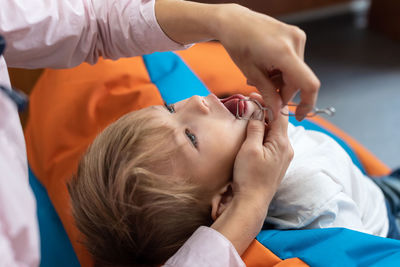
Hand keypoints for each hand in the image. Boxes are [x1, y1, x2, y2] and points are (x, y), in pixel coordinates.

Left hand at [155, 1, 319, 119]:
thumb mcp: (251, 73)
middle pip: (299, 80)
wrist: (233, 21)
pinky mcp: (295, 34)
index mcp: (284, 53)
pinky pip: (294, 61)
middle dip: (283, 91)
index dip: (307, 103)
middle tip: (264, 92)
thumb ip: (267, 94)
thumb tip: (277, 112)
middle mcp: (295, 42)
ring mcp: (297, 36)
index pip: (308, 84)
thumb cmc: (238, 44)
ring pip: (296, 72)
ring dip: (281, 80)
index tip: (299, 115)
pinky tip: (267, 66)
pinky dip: (282, 69)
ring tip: (261, 76)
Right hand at [233, 105, 292, 206]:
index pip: (279, 114)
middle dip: (265, 112)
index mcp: (281, 142)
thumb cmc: (250, 177)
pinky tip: (254, 134)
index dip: (268, 102)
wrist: (252, 202)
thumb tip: (258, 114)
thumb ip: (256, 128)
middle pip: (278, 123)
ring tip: (250, 117)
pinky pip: (272, 143)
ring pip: (275, 133)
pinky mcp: (277, 163)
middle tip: (249, 104)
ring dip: (264, 123)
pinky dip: (264, 135)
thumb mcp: (250, 149)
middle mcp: (286, 148)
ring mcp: (283, 157)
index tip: (254, 96)